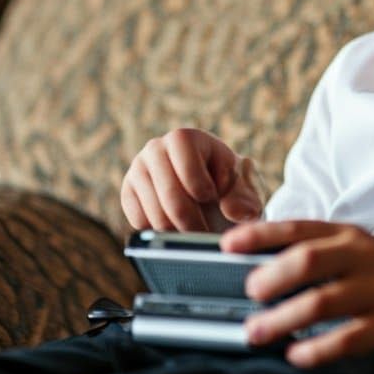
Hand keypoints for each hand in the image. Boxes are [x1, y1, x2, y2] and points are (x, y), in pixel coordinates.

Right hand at [120, 128, 261, 231]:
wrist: (212, 194)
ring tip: (195, 234)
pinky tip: (176, 229)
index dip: (203, 189)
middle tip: (206, 235)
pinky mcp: (128, 193)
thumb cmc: (230, 187)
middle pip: (170, 196)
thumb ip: (246, 199)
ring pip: (154, 215)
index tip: (213, 198)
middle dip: (192, 222)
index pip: (188, 169)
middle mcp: (155, 149)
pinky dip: (160, 234)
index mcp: (185, 138)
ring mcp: (138, 171)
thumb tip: (235, 213)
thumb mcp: (245, 189)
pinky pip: (140, 223)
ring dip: (179, 232)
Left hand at [221, 220, 373, 372]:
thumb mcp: (363, 254)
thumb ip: (320, 255)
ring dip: (283, 318)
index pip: (299, 228)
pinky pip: (349, 338)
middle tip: (248, 293)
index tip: (229, 244)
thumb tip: (263, 267)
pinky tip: (298, 356)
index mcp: (351, 237)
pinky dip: (318, 348)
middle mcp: (363, 258)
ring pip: (322, 300)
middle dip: (270, 276)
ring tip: (256, 333)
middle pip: (308, 259)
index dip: (261, 234)